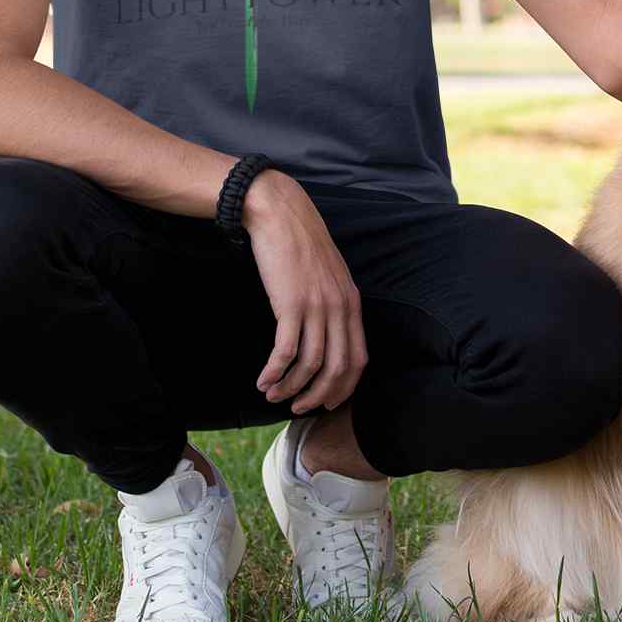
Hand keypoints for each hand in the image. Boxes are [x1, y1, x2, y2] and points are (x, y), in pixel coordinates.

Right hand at [243, 170, 367, 415]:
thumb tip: (327, 335)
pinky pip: (285, 352)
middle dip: (318, 396)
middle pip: (337, 369)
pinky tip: (263, 380)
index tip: (326, 402)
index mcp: (352, 302)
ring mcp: (316, 306)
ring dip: (291, 388)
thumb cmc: (300, 243)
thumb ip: (333, 302)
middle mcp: (339, 307)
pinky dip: (274, 372)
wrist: (280, 213)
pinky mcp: (290, 304)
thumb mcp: (328, 274)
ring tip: (273, 395)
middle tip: (298, 407)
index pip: (358, 359)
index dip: (344, 388)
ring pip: (310, 365)